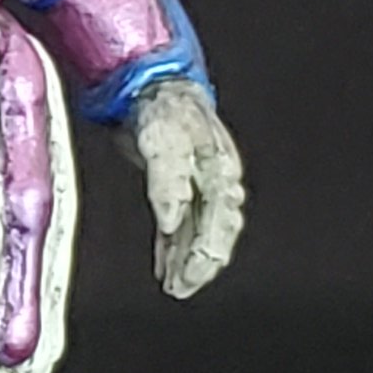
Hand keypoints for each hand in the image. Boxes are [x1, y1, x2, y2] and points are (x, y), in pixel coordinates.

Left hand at [125, 78, 244, 298]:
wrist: (154, 84)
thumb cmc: (160, 108)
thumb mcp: (161, 140)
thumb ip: (167, 180)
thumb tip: (170, 220)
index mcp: (219, 168)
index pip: (219, 219)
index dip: (205, 250)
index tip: (187, 273)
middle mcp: (218, 179)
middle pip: (216, 230)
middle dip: (200, 263)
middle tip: (180, 288)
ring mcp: (203, 183)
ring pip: (202, 231)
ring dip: (187, 259)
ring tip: (172, 285)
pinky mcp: (185, 185)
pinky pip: (185, 224)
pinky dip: (175, 246)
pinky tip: (165, 264)